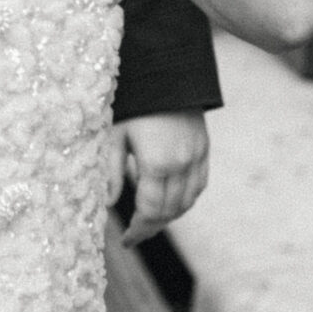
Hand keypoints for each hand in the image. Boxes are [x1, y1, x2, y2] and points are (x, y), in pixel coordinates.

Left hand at [116, 111, 208, 244]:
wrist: (165, 71)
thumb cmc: (133, 101)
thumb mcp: (114, 134)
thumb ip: (111, 172)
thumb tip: (108, 204)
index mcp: (156, 163)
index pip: (150, 210)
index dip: (138, 229)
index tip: (126, 240)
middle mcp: (181, 164)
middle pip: (170, 211)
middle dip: (151, 227)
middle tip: (135, 235)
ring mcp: (197, 157)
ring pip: (188, 201)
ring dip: (170, 216)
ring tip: (150, 221)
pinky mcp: (204, 149)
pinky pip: (200, 185)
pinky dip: (186, 199)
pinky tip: (171, 202)